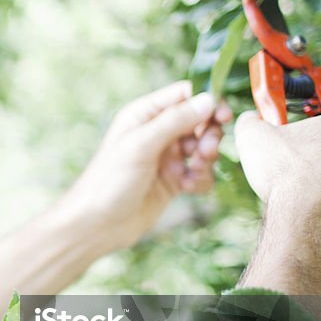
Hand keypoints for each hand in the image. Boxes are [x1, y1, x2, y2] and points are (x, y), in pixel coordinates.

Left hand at [61, 81, 232, 248]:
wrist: (97, 225)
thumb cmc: (109, 181)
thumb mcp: (141, 146)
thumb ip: (174, 121)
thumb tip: (208, 100)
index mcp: (143, 114)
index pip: (184, 95)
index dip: (207, 101)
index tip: (223, 116)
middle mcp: (156, 132)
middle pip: (200, 120)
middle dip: (208, 135)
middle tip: (205, 152)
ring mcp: (165, 156)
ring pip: (202, 147)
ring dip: (205, 158)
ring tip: (192, 172)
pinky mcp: (172, 180)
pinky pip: (199, 172)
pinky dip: (200, 179)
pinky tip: (186, 188)